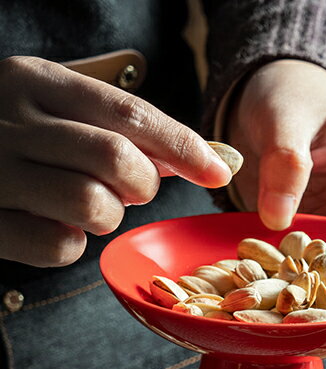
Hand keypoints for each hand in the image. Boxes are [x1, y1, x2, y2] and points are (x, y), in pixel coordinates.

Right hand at [0, 56, 231, 266]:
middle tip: (128, 189)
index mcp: (34, 82)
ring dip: (106, 215)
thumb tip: (210, 159)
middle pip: (117, 160)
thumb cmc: (12, 135)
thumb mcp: (56, 108)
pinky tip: (50, 223)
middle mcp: (9, 120)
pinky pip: (61, 246)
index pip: (129, 113)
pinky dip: (70, 244)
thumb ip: (122, 127)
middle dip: (141, 185)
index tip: (220, 171)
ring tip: (84, 204)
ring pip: (93, 206)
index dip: (184, 146)